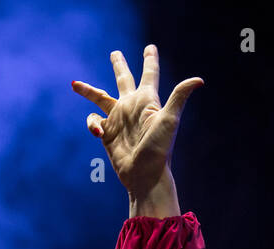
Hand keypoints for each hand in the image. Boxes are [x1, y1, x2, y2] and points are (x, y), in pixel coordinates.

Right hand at [71, 45, 203, 198]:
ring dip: (88, 91)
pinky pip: (93, 121)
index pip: (149, 74)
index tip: (150, 47)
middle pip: (124, 79)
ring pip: (100, 98)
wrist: (143, 176)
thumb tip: (199, 80)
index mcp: (147, 100)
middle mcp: (131, 107)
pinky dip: (91, 124)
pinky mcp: (106, 133)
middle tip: (114, 53)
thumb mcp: (169, 120)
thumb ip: (179, 96)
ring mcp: (118, 120)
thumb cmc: (158, 148)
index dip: (150, 60)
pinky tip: (98, 133)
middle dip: (119, 65)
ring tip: (75, 84)